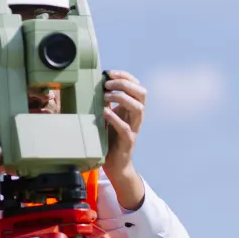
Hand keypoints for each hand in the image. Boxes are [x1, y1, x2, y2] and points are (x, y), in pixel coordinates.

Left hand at [102, 70, 146, 209]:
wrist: (115, 164)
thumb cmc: (110, 139)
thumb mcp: (108, 116)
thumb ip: (107, 102)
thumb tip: (97, 84)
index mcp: (133, 108)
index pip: (136, 86)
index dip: (126, 76)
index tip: (110, 73)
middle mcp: (137, 117)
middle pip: (141, 93)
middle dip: (125, 84)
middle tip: (108, 84)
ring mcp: (134, 129)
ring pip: (138, 108)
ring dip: (121, 98)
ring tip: (105, 97)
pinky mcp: (128, 141)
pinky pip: (125, 127)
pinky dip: (115, 118)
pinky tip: (104, 113)